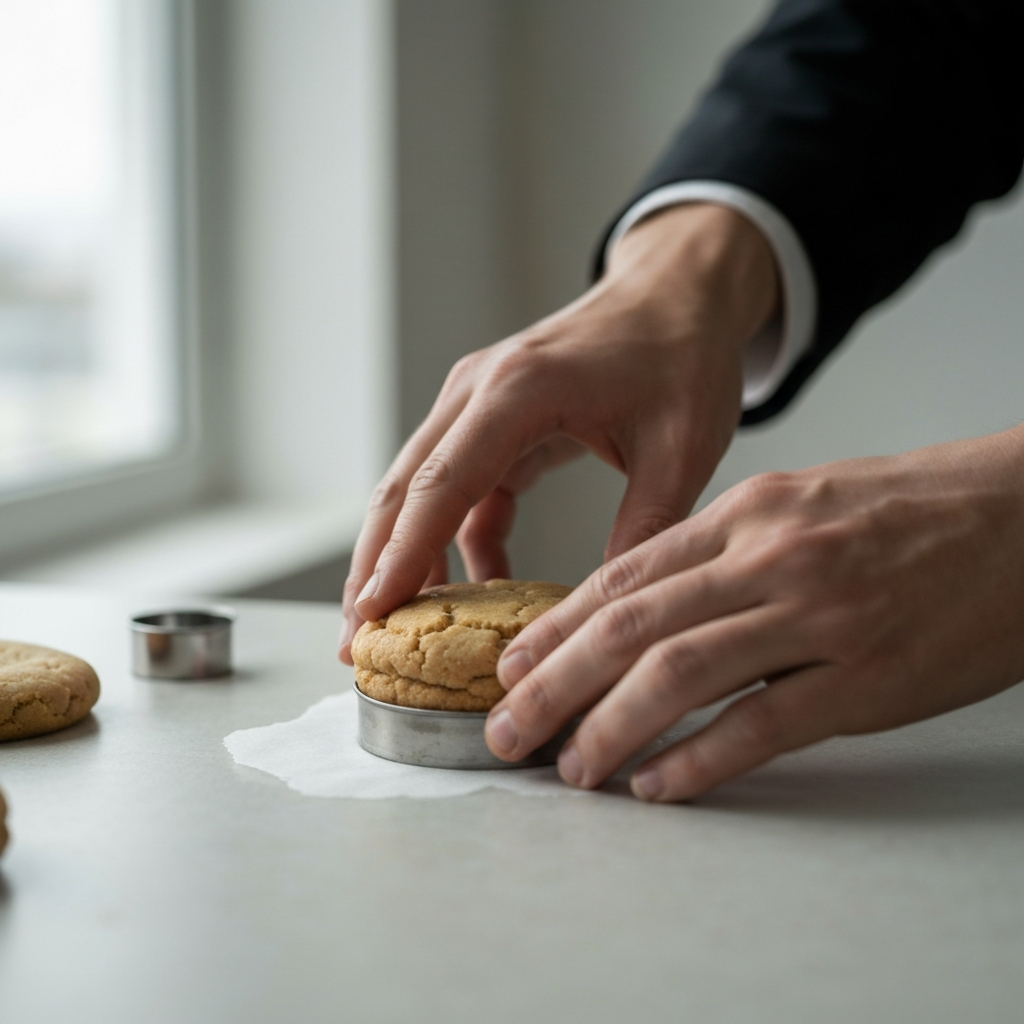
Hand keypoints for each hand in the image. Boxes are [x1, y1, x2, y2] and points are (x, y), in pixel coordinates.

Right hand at [339, 203, 777, 660]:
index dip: (404, 554)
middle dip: (375, 567)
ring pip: (418, 489)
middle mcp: (480, 388)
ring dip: (402, 556)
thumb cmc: (683, 354)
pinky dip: (457, 538)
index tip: (374, 612)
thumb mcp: (682, 446)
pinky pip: (460, 488)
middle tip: (356, 640)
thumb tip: (607, 613)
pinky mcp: (492, 418)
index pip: (443, 482)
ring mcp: (478, 401)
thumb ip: (646, 527)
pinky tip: (478, 585)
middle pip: (405, 487)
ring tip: (393, 627)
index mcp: (520, 389)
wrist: (679, 290)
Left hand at [485, 429, 1023, 799]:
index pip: (625, 575)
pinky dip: (701, 760)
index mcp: (748, 512)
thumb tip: (644, 602)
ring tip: (573, 767)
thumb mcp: (801, 501)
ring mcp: (819, 616)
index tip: (511, 664)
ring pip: (683, 674)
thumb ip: (721, 547)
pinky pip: (765, 725)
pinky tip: (659, 785)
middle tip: (508, 728)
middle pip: (632, 626)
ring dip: (612, 727)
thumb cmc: (909, 508)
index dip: (558, 625)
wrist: (1023, 514)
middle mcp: (770, 558)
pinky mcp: (869, 676)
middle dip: (555, 682)